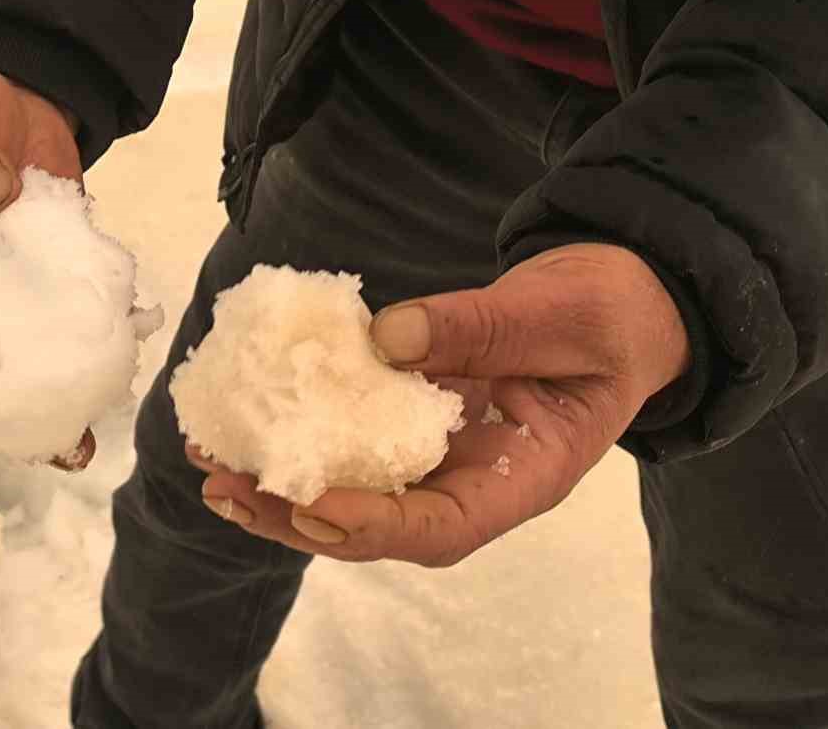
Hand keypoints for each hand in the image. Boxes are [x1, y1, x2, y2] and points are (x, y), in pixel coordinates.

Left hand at [195, 244, 690, 565]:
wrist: (615, 299)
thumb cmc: (606, 312)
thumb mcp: (560, 313)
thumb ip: (484, 327)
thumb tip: (386, 337)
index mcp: (522, 479)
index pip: (442, 528)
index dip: (373, 525)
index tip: (313, 503)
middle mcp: (471, 482)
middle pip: (378, 525)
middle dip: (299, 516)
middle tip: (229, 490)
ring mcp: (438, 456)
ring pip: (353, 492)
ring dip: (280, 488)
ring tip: (212, 468)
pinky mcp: (410, 421)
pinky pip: (349, 440)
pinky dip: (297, 436)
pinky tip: (241, 423)